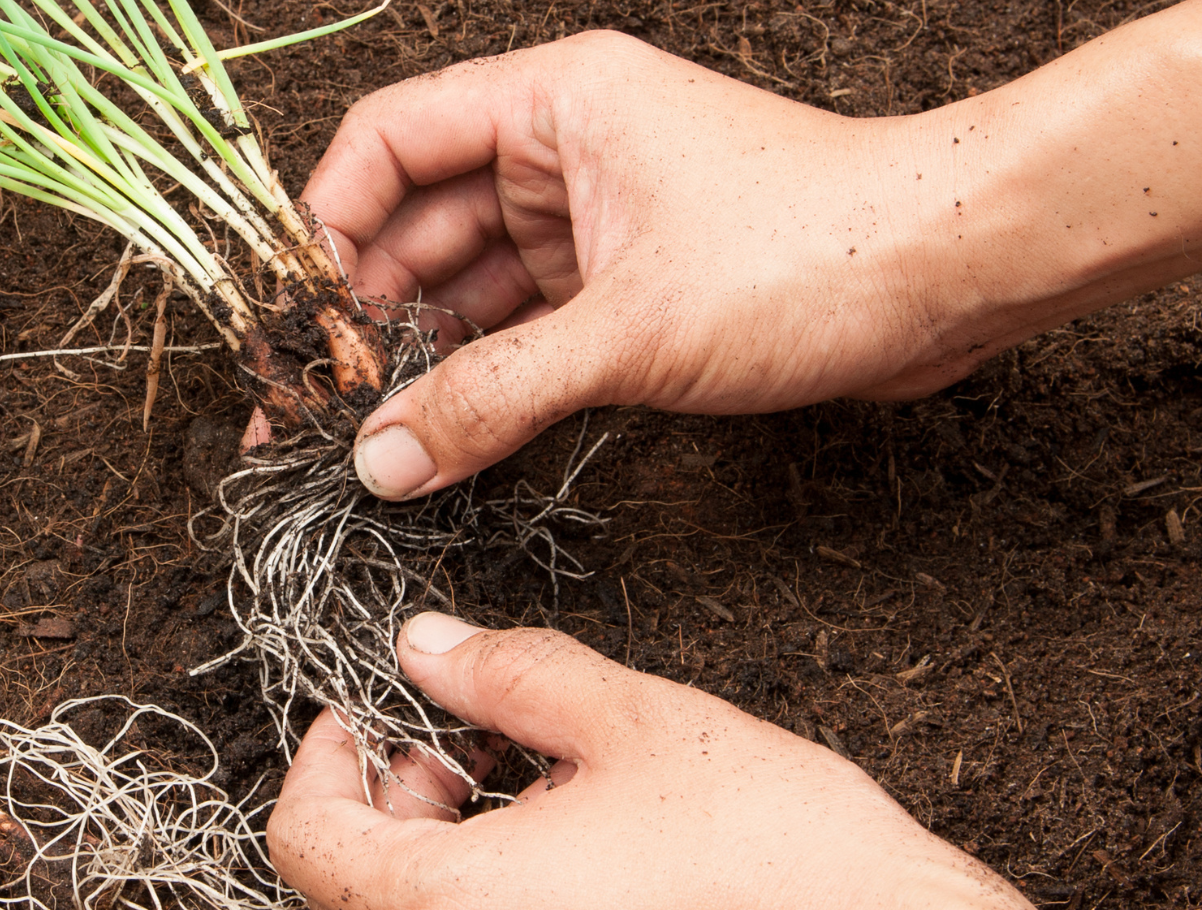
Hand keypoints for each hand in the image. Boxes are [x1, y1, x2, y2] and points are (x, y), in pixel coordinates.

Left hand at [267, 613, 1201, 909]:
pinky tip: (600, 896)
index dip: (320, 763)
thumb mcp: (632, 720)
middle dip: (385, 820)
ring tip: (548, 816)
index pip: (304, 845)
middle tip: (462, 755)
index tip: (368, 719)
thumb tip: (427, 648)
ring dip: (450, 885)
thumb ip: (505, 674)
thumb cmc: (781, 856)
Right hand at [305, 5, 1201, 496]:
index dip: (324, 226)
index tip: (293, 322)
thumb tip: (381, 460)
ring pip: (464, 290)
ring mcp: (593, 224)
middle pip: (413, 226)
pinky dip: (478, 385)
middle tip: (308, 416)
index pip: (388, 142)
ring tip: (361, 445)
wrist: (959, 276)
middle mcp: (562, 154)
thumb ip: (490, 396)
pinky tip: (436, 442)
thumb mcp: (630, 332)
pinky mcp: (627, 290)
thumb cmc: (817, 250)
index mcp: (553, 106)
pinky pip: (519, 335)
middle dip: (358, 319)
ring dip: (414, 363)